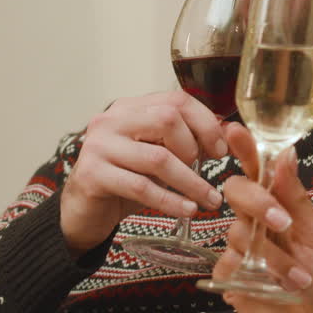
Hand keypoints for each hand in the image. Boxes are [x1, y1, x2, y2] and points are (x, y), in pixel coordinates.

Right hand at [59, 91, 228, 255]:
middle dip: (194, 147)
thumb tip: (228, 134)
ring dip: (191, 182)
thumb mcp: (158, 158)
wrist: (84, 212)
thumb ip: (186, 144)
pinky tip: (187, 210)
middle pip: (166, 119)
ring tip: (209, 200)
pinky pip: (141, 186)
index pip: (176, 99)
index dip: (205, 122)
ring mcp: (99, 145)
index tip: (221, 149)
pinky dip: (170, 200)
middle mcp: (112, 120)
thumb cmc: (125, 182)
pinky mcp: (92, 175)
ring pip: (158, 157)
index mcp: (130, 108)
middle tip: (207, 170)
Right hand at [215, 121, 312, 312]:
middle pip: (236, 192)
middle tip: (283, 224)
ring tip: (299, 280)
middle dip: (257, 203)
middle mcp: (256, 221)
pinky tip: (275, 289)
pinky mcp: (230, 276)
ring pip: (238, 232)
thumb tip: (286, 155)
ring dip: (274, 257)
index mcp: (280, 205)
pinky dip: (258, 276)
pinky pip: (230, 263)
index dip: (244, 147)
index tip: (234, 129)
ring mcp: (241, 248)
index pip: (257, 169)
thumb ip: (297, 198)